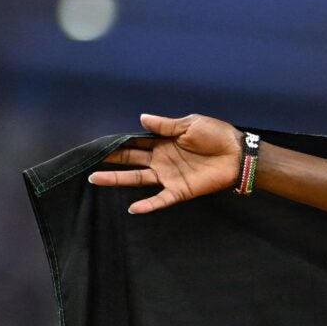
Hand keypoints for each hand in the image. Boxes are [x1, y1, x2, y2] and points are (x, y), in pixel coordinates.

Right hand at [87, 112, 243, 212]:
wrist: (238, 154)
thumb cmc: (216, 135)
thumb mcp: (190, 124)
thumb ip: (166, 125)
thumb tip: (141, 117)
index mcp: (163, 142)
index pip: (135, 142)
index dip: (118, 143)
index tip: (98, 143)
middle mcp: (161, 160)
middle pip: (130, 160)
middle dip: (110, 160)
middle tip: (88, 161)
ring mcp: (169, 176)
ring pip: (138, 179)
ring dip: (117, 179)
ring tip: (95, 179)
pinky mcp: (180, 190)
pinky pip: (161, 199)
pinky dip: (148, 205)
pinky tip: (132, 208)